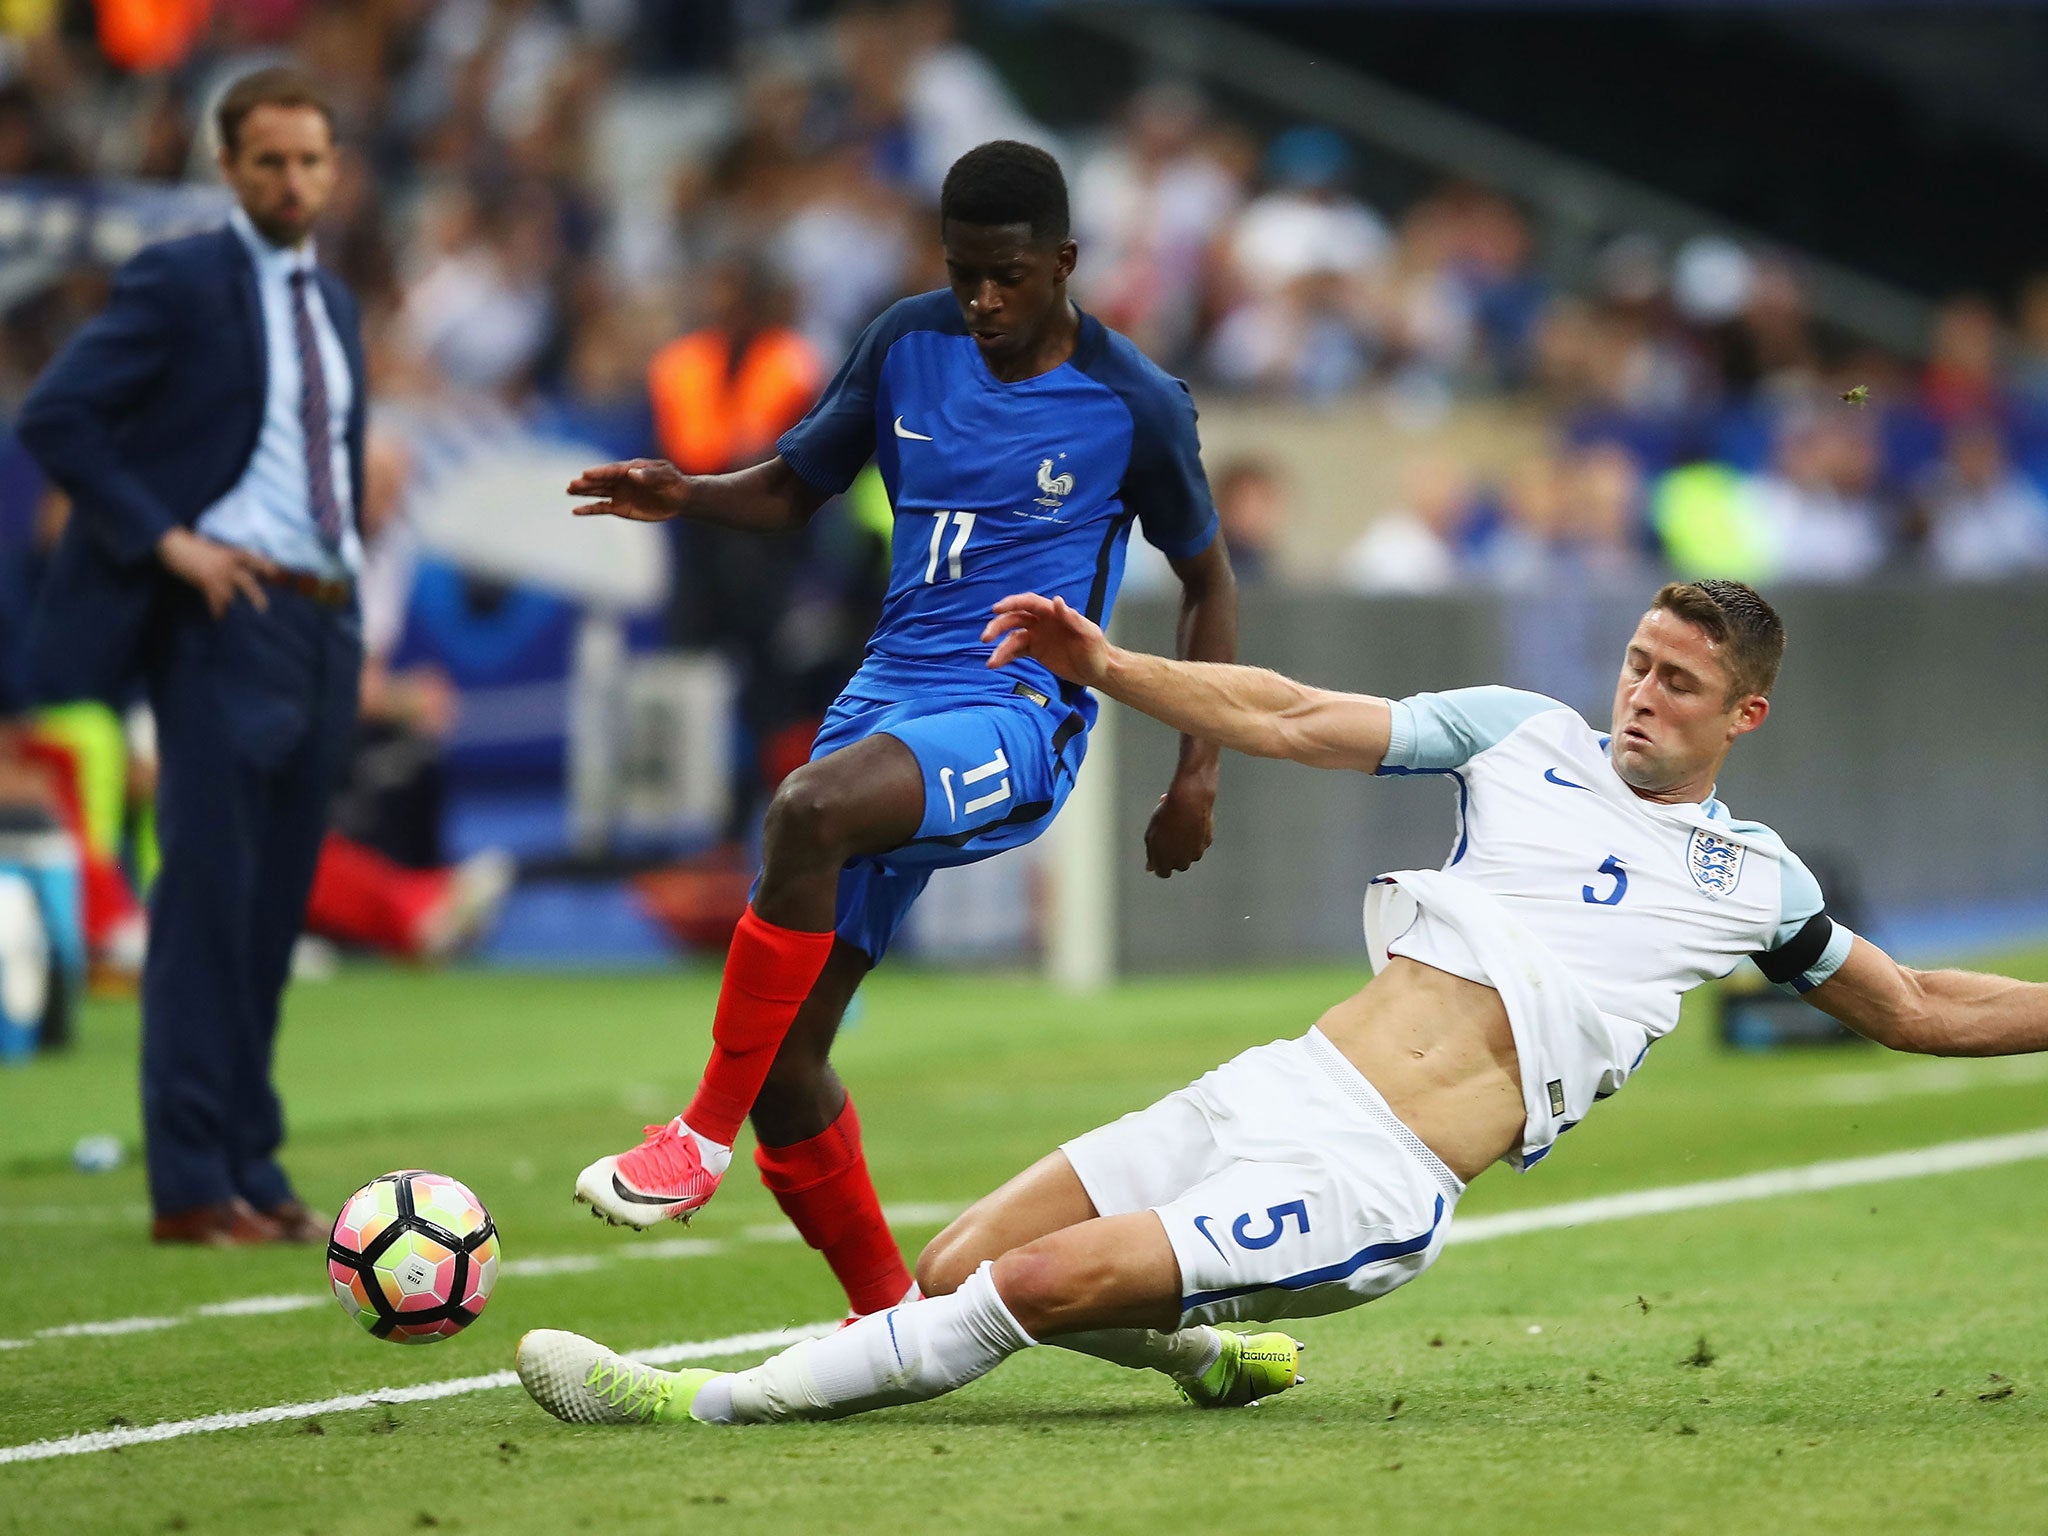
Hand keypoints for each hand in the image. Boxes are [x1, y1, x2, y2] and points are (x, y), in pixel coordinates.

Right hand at [157, 527, 275, 618]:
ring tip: (234, 619)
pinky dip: (217, 609)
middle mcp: (227, 562)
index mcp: (229, 553)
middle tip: (264, 608)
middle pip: (246, 581)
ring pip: (230, 593)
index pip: (250, 559)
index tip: (275, 572)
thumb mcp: (210, 550)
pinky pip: (215, 598)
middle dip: (255, 595)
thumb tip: (230, 568)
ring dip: (230, 606)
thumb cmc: (189, 548)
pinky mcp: (205, 579)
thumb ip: (222, 559)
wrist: (172, 545)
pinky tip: (218, 617)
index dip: (263, 565)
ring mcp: (217, 571)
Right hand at [567, 459, 689, 521]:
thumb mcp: (666, 477)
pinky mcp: (620, 507)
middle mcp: (621, 480)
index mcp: (631, 468)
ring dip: (584, 492)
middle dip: (587, 483)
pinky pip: (601, 508)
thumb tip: (633, 474)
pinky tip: (576, 510)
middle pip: (601, 481)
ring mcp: (619, 493)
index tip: (586, 473)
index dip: (600, 472)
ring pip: (598, 492)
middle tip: (572, 484)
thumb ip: (650, 475)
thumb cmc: (673, 482)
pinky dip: (589, 509)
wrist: (679, 498)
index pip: (612, 470)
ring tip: (569, 490)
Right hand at [982, 594, 1110, 684]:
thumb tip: (1056, 600)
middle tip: (986, 637)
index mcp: (1053, 613)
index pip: (1028, 603)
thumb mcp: (1088, 634)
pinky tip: (995, 664)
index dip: (1011, 603)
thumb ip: (1072, 618)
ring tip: (991, 662)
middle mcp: (1042, 622)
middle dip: (998, 626)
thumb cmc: (1096, 650)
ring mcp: (1037, 637)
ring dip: (1000, 648)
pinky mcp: (1035, 651)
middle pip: (1014, 618)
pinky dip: (1005, 657)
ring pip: (1012, 637)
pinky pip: (1016, 652)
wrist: (1098, 670)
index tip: (996, 610)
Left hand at [1143, 774, 1214, 877]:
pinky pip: (1199, 842)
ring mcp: (1196, 854)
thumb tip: (1150, 868)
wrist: (1189, 802)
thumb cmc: (1166, 818)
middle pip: (1177, 864)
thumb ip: (1152, 854)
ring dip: (1185, 843)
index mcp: (1165, 863)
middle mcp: (1182, 863)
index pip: (1163, 872)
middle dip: (1173, 853)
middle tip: (1169, 834)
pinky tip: (1190, 821)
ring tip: (1179, 824)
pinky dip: (1195, 835)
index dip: (1160, 860)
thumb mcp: (1151, 835)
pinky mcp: (1206, 843)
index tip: (1160, 848)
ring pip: (1189, 853)